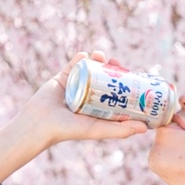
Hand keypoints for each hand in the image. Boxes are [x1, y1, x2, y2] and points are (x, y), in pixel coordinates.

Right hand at [19, 50, 148, 145]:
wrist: (39, 123)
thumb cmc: (68, 130)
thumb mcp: (97, 130)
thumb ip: (120, 130)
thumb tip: (146, 128)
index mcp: (99, 107)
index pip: (118, 92)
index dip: (128, 83)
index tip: (137, 74)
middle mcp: (88, 96)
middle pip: (105, 78)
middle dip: (112, 68)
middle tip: (117, 62)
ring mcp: (75, 85)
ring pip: (90, 69)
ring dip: (97, 60)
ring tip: (101, 56)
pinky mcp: (62, 78)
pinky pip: (72, 65)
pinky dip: (79, 58)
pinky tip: (86, 54)